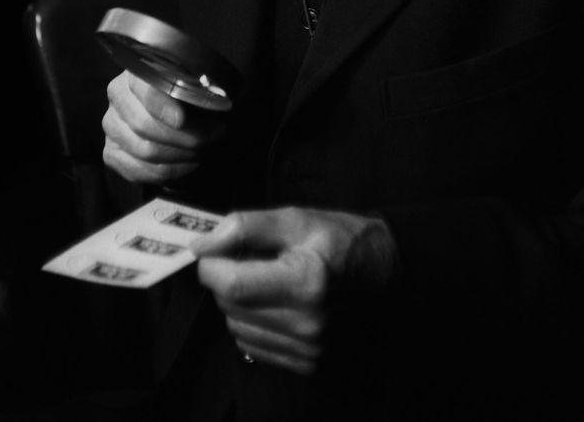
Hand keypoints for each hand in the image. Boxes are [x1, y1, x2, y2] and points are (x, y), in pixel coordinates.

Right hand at [102, 70, 225, 184]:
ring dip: (180, 155)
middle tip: (212, 137)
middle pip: (144, 125)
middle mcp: (117, 96)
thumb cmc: (184, 94)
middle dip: (184, 136)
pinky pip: (137, 171)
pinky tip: (186, 165)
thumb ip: (196, 89)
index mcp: (136, 73)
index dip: (162, 107)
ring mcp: (111, 125)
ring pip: (144, 150)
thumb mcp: (192, 83)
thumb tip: (211, 103)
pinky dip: (167, 172)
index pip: (145, 91)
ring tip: (202, 150)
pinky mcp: (111, 152)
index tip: (182, 120)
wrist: (168, 110)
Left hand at [192, 206, 398, 375]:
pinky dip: (252, 322)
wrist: (383, 272)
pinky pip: (253, 344)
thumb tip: (200, 245)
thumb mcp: (293, 219)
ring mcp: (309, 349)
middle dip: (226, 277)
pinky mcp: (308, 364)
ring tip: (266, 279)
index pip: (231, 284)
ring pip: (236, 327)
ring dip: (237, 301)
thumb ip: (243, 227)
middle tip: (250, 258)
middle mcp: (307, 324)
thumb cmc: (338, 239)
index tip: (216, 248)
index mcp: (306, 282)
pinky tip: (273, 302)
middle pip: (230, 305)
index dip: (211, 263)